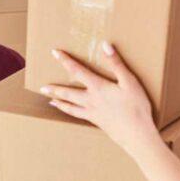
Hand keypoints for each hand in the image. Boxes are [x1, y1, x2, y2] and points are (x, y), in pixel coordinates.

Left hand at [39, 42, 160, 155]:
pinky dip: (70, 112)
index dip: (65, 61)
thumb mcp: (129, 81)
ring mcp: (92, 113)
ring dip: (59, 102)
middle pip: (68, 92)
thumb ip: (116, 63)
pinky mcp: (97, 122)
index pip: (77, 70)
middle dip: (55, 88)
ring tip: (50, 100)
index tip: (54, 53)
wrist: (137, 135)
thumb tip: (104, 45)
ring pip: (70, 106)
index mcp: (98, 87)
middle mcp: (91, 100)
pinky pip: (78, 115)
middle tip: (42, 87)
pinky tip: (70, 112)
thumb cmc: (136, 107)